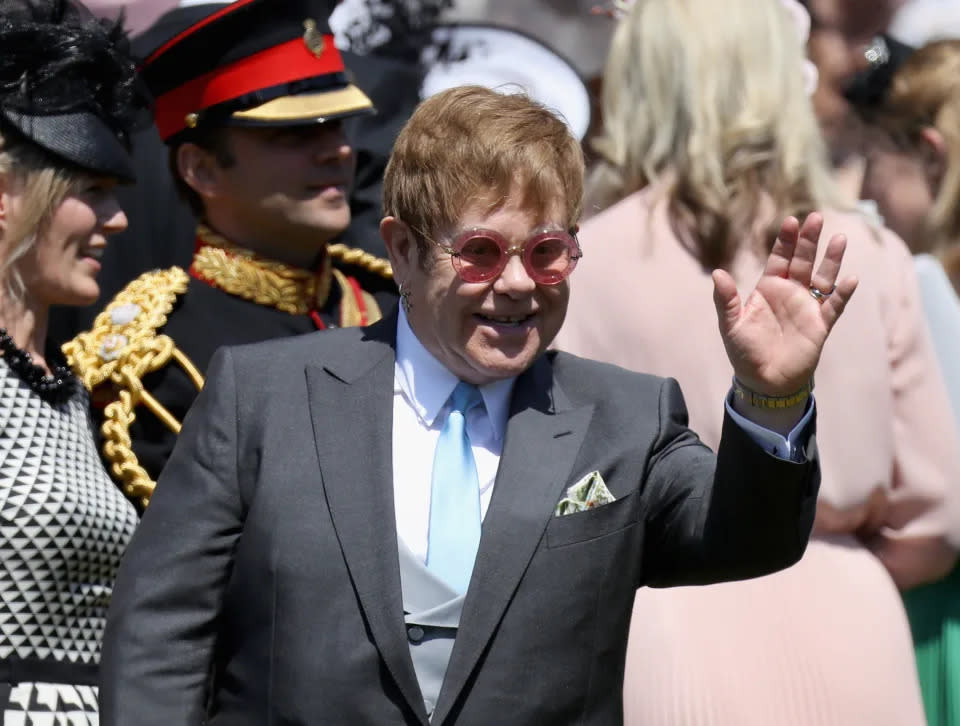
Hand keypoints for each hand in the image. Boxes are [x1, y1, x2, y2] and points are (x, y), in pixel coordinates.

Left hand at [712, 212, 857, 396]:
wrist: (764, 381)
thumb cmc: (744, 352)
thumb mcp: (731, 325)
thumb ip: (726, 300)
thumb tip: (717, 273)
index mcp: (768, 288)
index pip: (779, 258)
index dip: (785, 241)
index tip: (791, 221)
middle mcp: (791, 293)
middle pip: (803, 261)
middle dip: (809, 240)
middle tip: (816, 218)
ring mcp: (807, 307)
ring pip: (823, 278)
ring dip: (831, 260)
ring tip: (839, 238)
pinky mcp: (820, 325)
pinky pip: (834, 306)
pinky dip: (842, 294)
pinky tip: (850, 279)